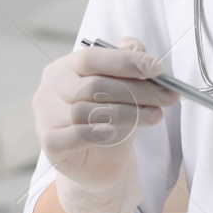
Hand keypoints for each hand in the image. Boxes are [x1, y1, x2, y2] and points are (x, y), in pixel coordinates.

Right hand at [32, 38, 177, 212]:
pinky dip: (100, 133)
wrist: (97, 164)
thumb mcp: (122, 89)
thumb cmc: (108, 120)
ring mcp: (46, 115)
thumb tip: (137, 47)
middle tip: (167, 96)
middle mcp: (50, 88)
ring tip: (154, 116)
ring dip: (130, 113)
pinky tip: (117, 133)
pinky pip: (78, 135)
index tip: (157, 67)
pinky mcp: (50, 142)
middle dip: (137, 90)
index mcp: (65, 67)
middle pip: (95, 85)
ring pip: (90, 111)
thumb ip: (126, 64)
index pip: (93, 57)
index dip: (126, 61)